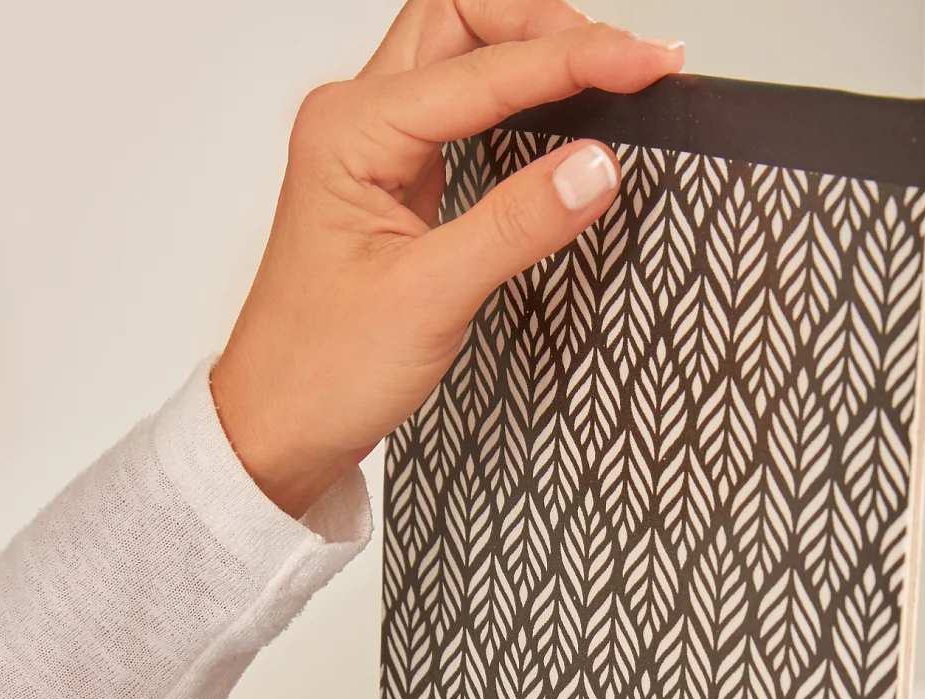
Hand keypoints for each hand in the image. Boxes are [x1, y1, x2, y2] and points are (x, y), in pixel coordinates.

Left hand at [211, 0, 684, 517]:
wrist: (277, 431)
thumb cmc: (319, 372)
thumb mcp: (428, 299)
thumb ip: (515, 225)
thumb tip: (597, 165)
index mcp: (350, 131)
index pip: (484, 67)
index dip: (574, 60)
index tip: (647, 66)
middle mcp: (356, 121)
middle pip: (465, 20)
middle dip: (548, 27)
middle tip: (628, 61)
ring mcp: (374, 147)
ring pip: (463, 54)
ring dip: (533, 53)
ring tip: (609, 75)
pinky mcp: (396, 180)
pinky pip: (464, 110)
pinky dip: (519, 99)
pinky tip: (563, 118)